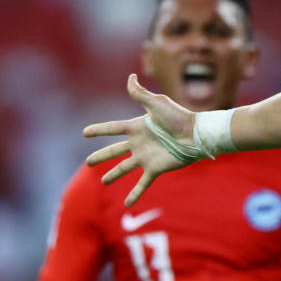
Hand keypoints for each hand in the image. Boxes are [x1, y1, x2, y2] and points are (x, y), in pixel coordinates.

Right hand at [83, 74, 195, 205]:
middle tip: (89, 162)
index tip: (84, 133)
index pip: (113, 128)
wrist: (196, 134)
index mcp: (138, 127)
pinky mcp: (155, 168)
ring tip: (104, 181)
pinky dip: (135, 194)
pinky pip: (142, 183)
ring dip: (114, 174)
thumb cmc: (179, 117)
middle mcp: (139, 143)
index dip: (99, 130)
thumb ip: (141, 94)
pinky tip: (128, 204)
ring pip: (124, 167)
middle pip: (115, 150)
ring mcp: (146, 157)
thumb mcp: (157, 103)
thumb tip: (131, 76)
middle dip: (101, 155)